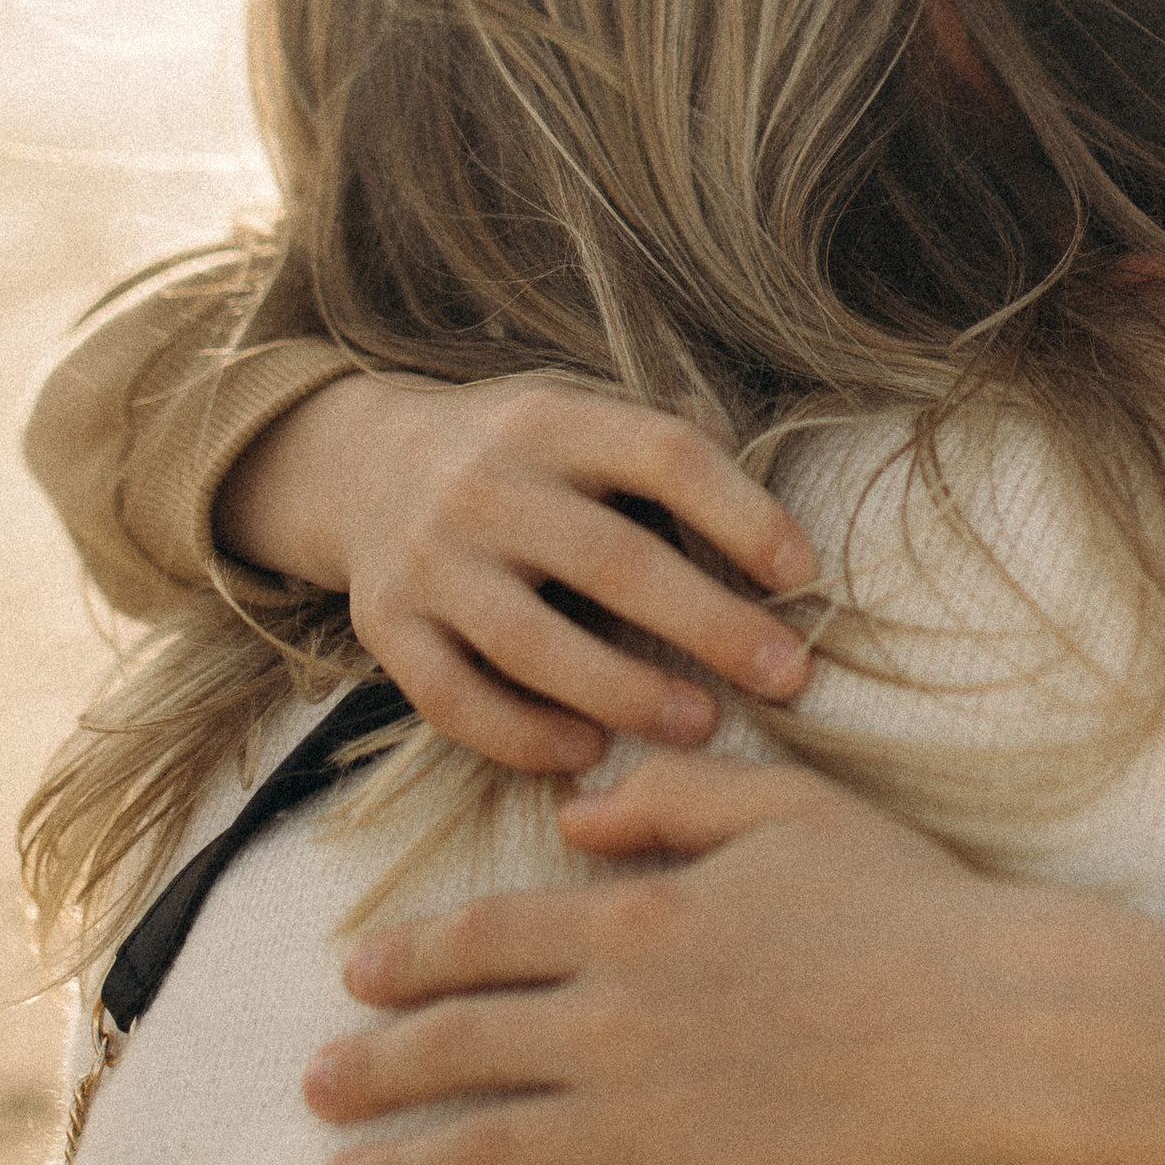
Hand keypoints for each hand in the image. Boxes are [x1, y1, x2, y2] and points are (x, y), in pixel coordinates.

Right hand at [214, 372, 816, 774]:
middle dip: (710, 624)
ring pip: (532, 642)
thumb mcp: (581, 411)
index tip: (802, 573)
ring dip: (626, 692)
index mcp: (552, 419)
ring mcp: (428, 558)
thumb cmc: (519, 453)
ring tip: (703, 725)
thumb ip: (664, 447)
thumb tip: (770, 517)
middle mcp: (485, 483)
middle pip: (612, 560)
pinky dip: (522, 736)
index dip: (742, 513)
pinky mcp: (384, 626)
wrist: (362, 463)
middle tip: (788, 675)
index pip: (663, 454)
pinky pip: (453, 700)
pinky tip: (587, 752)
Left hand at [303, 752, 1164, 1164]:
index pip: (484, 938)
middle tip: (311, 1087)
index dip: (410, 959)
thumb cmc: (901, 902)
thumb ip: (669, 799)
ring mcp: (646, 1124)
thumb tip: (572, 813)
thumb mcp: (787, 805)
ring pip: (487, 1154)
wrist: (989, 1023)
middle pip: (460, 1046)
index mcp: (633, 920)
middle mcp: (613, 1023)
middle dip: (374, 1068)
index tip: (353, 976)